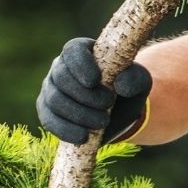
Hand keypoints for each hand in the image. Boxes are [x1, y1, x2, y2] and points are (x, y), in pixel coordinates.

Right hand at [36, 37, 151, 144]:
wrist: (118, 113)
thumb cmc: (127, 89)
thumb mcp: (139, 81)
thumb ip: (135, 78)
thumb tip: (120, 85)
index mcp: (81, 51)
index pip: (73, 50)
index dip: (81, 65)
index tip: (95, 81)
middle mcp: (60, 67)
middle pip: (61, 77)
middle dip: (84, 95)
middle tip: (107, 105)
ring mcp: (51, 89)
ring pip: (55, 100)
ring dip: (79, 114)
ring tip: (102, 122)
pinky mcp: (47, 112)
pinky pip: (49, 120)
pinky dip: (66, 130)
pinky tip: (83, 137)